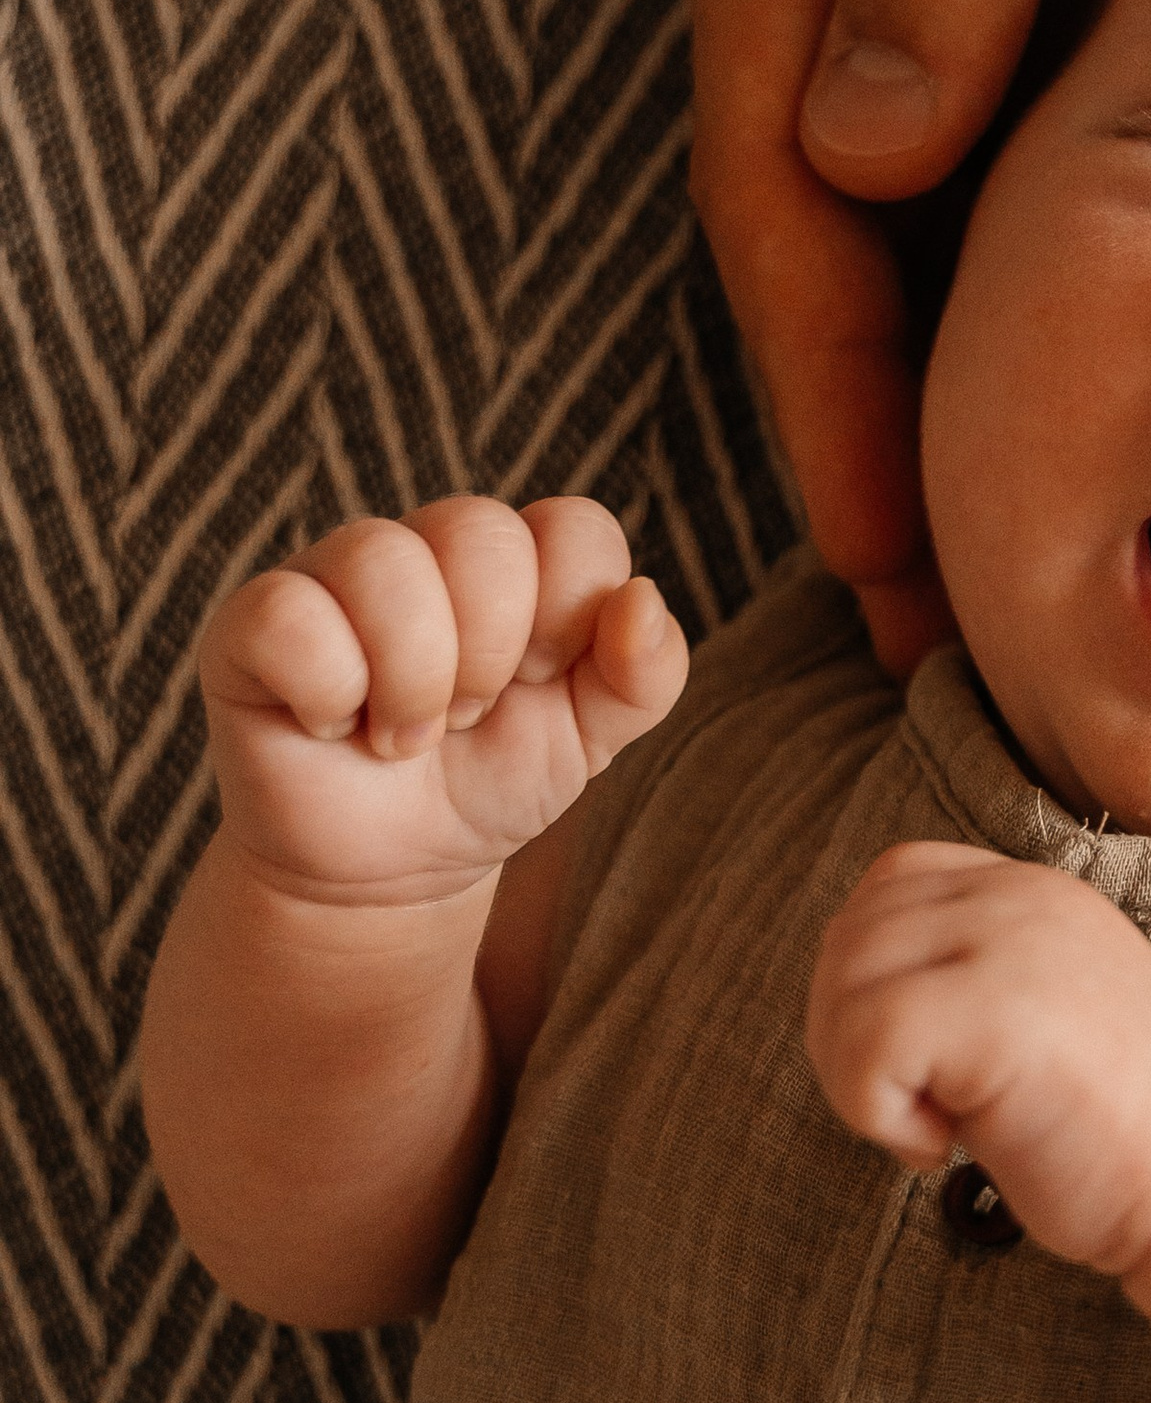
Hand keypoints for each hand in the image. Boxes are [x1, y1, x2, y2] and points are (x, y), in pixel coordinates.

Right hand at [199, 496, 687, 908]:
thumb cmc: (493, 783)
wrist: (393, 875)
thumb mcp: (592, 740)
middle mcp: (425, 547)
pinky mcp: (252, 623)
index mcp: (517, 559)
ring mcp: (332, 575)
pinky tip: (333, 727)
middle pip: (480, 529)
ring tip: (403, 735)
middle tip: (465, 716)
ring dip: (411, 679)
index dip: (570, 616)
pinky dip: (328, 691)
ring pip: (381, 558)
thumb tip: (640, 600)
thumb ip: (646, 675)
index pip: (572, 526)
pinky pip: (288, 612)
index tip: (542, 682)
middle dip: (489, 653)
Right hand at [690, 0, 1150, 672]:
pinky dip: (1079, 300)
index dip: (829, 388)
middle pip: (842, 242)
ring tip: (1051, 574)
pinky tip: (1146, 417)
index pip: (783, 188)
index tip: (882, 562)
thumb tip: (861, 156)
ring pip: (940, 228)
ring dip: (982, 393)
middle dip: (891, 437)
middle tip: (961, 642)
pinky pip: (1047, 172)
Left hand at [805, 840, 1150, 1274]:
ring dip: (859, 1081)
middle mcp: (1015, 896)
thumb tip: (844, 989)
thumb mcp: (1034, 1007)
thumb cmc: (1115, 1120)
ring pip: (844, 990)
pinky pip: (866, 1045)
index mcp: (1026, 889)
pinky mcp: (995, 1008)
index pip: (888, 885)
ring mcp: (1008, 943)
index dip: (873, 977)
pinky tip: (946, 1146)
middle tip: (918, 1111)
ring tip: (938, 1127)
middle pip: (848, 938)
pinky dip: (876, 1113)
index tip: (932, 1061)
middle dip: (848, 1039)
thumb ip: (961, 971)